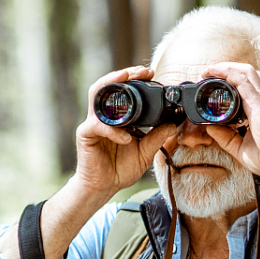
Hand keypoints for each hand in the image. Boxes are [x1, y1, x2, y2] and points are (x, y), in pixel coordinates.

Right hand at [73, 67, 179, 199]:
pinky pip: (98, 127)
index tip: (151, 73)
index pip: (122, 91)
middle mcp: (104, 117)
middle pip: (106, 85)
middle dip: (122, 74)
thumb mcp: (145, 152)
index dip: (134, 78)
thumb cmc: (120, 168)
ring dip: (111, 85)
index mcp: (117, 117)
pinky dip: (114, 131)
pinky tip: (126, 137)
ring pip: (96, 95)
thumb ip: (157, 137)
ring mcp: (93, 124)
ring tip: (126, 80)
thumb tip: (173, 124)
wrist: (104, 187)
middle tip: (142, 71)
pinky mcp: (86, 135)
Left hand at [193, 61, 259, 181]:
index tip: (213, 84)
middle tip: (209, 73)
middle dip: (228, 68)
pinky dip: (227, 73)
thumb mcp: (240, 147)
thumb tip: (210, 128)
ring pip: (246, 71)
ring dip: (227, 67)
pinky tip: (215, 73)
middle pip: (248, 72)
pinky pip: (242, 80)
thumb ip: (225, 138)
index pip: (248, 86)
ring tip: (210, 70)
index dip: (231, 81)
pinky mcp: (259, 102)